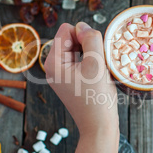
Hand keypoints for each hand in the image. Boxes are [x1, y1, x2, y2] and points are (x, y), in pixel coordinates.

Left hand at [44, 22, 118, 137]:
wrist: (99, 127)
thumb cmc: (97, 98)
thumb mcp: (96, 64)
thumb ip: (90, 39)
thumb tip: (83, 25)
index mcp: (53, 62)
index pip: (67, 30)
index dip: (84, 35)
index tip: (95, 54)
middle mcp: (53, 66)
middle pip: (72, 38)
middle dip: (88, 45)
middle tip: (98, 64)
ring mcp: (61, 74)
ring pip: (79, 49)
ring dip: (92, 54)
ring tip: (99, 71)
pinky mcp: (70, 80)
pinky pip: (81, 60)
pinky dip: (92, 63)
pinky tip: (99, 75)